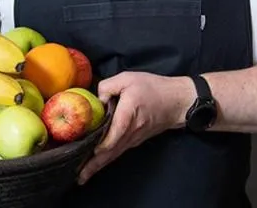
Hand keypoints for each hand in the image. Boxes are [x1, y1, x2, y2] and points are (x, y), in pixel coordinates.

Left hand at [77, 72, 195, 184]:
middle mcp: (131, 131)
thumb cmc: (153, 88)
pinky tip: (96, 165)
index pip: (114, 134)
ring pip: (113, 155)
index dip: (102, 145)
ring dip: (98, 166)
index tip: (90, 153)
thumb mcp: (128, 78)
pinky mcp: (135, 140)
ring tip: (83, 177)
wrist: (177, 102)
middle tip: (79, 177)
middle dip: (94, 165)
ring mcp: (133, 138)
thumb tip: (96, 100)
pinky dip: (106, 160)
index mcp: (128, 113)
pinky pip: (118, 152)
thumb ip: (108, 86)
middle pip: (111, 151)